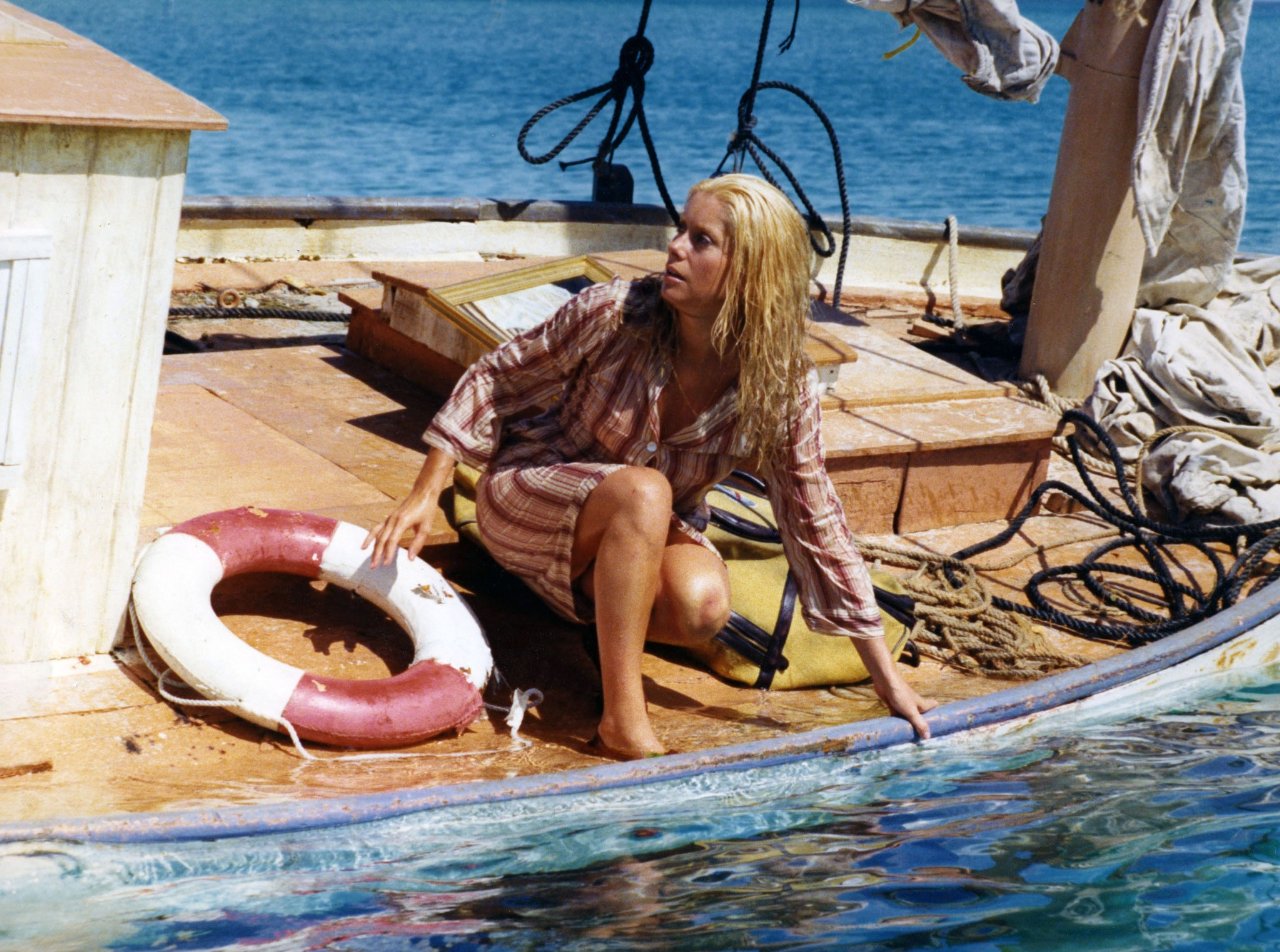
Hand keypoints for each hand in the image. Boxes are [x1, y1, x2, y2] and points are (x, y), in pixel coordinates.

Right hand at [361, 447, 456, 566]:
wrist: (423, 493)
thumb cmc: (426, 510)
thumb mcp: (426, 527)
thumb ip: (418, 543)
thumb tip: (410, 558)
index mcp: (402, 522)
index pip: (392, 540)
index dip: (389, 553)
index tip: (386, 564)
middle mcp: (392, 520)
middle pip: (381, 539)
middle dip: (377, 554)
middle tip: (374, 567)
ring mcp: (389, 518)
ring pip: (377, 535)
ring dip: (373, 548)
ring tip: (370, 560)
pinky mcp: (389, 518)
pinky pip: (377, 529)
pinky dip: (370, 537)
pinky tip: (365, 546)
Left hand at [850, 633, 937, 738]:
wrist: (885, 681)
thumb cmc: (900, 694)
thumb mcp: (911, 712)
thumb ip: (919, 724)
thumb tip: (928, 737)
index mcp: (922, 704)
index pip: (933, 706)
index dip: (936, 713)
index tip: (939, 723)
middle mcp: (914, 704)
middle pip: (921, 714)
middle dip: (922, 723)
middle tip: (923, 737)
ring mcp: (903, 704)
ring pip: (908, 716)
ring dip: (908, 724)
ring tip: (911, 737)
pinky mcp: (893, 705)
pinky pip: (897, 716)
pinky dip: (897, 722)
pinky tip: (896, 730)